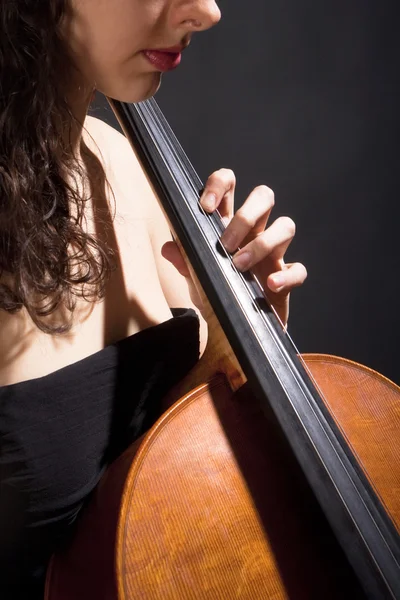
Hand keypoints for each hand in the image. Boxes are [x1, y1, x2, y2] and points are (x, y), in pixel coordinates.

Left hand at [162, 168, 306, 325]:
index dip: (220, 185)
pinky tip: (269, 285)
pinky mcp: (286, 279)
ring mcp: (273, 254)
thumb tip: (169, 248)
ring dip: (262, 243)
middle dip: (246, 215)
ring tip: (240, 266)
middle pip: (264, 197)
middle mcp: (254, 233)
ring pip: (286, 226)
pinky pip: (298, 270)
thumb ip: (184, 262)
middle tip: (225, 244)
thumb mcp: (195, 278)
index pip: (230, 187)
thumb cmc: (215, 294)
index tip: (206, 206)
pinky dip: (286, 276)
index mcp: (229, 225)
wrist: (230, 330)